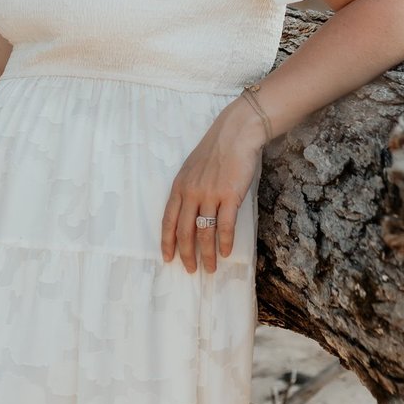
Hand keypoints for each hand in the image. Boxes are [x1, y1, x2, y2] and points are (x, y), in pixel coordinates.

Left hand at [160, 100, 264, 273]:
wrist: (236, 133)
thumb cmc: (216, 150)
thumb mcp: (192, 168)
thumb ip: (188, 189)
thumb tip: (189, 213)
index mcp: (180, 186)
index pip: (168, 220)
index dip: (167, 241)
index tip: (168, 258)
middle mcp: (191, 192)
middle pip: (184, 231)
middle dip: (186, 254)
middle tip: (191, 269)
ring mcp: (210, 194)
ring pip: (204, 232)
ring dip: (207, 254)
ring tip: (210, 268)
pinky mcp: (229, 195)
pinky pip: (225, 225)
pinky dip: (224, 242)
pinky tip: (225, 253)